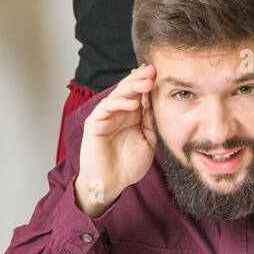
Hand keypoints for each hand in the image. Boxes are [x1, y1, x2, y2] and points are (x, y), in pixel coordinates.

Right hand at [74, 64, 157, 215]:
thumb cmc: (129, 165)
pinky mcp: (94, 123)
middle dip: (140, 78)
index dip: (146, 82)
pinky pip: (106, 107)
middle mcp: (117, 113)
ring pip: (117, 94)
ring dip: (132, 87)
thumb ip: (150, 121)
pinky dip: (120, 103)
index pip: (138, 93)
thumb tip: (154, 101)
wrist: (112, 183)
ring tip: (147, 82)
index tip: (159, 71)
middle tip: (153, 69)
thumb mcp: (148, 140)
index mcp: (130, 116)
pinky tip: (134, 103)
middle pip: (128, 89)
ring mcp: (105, 116)